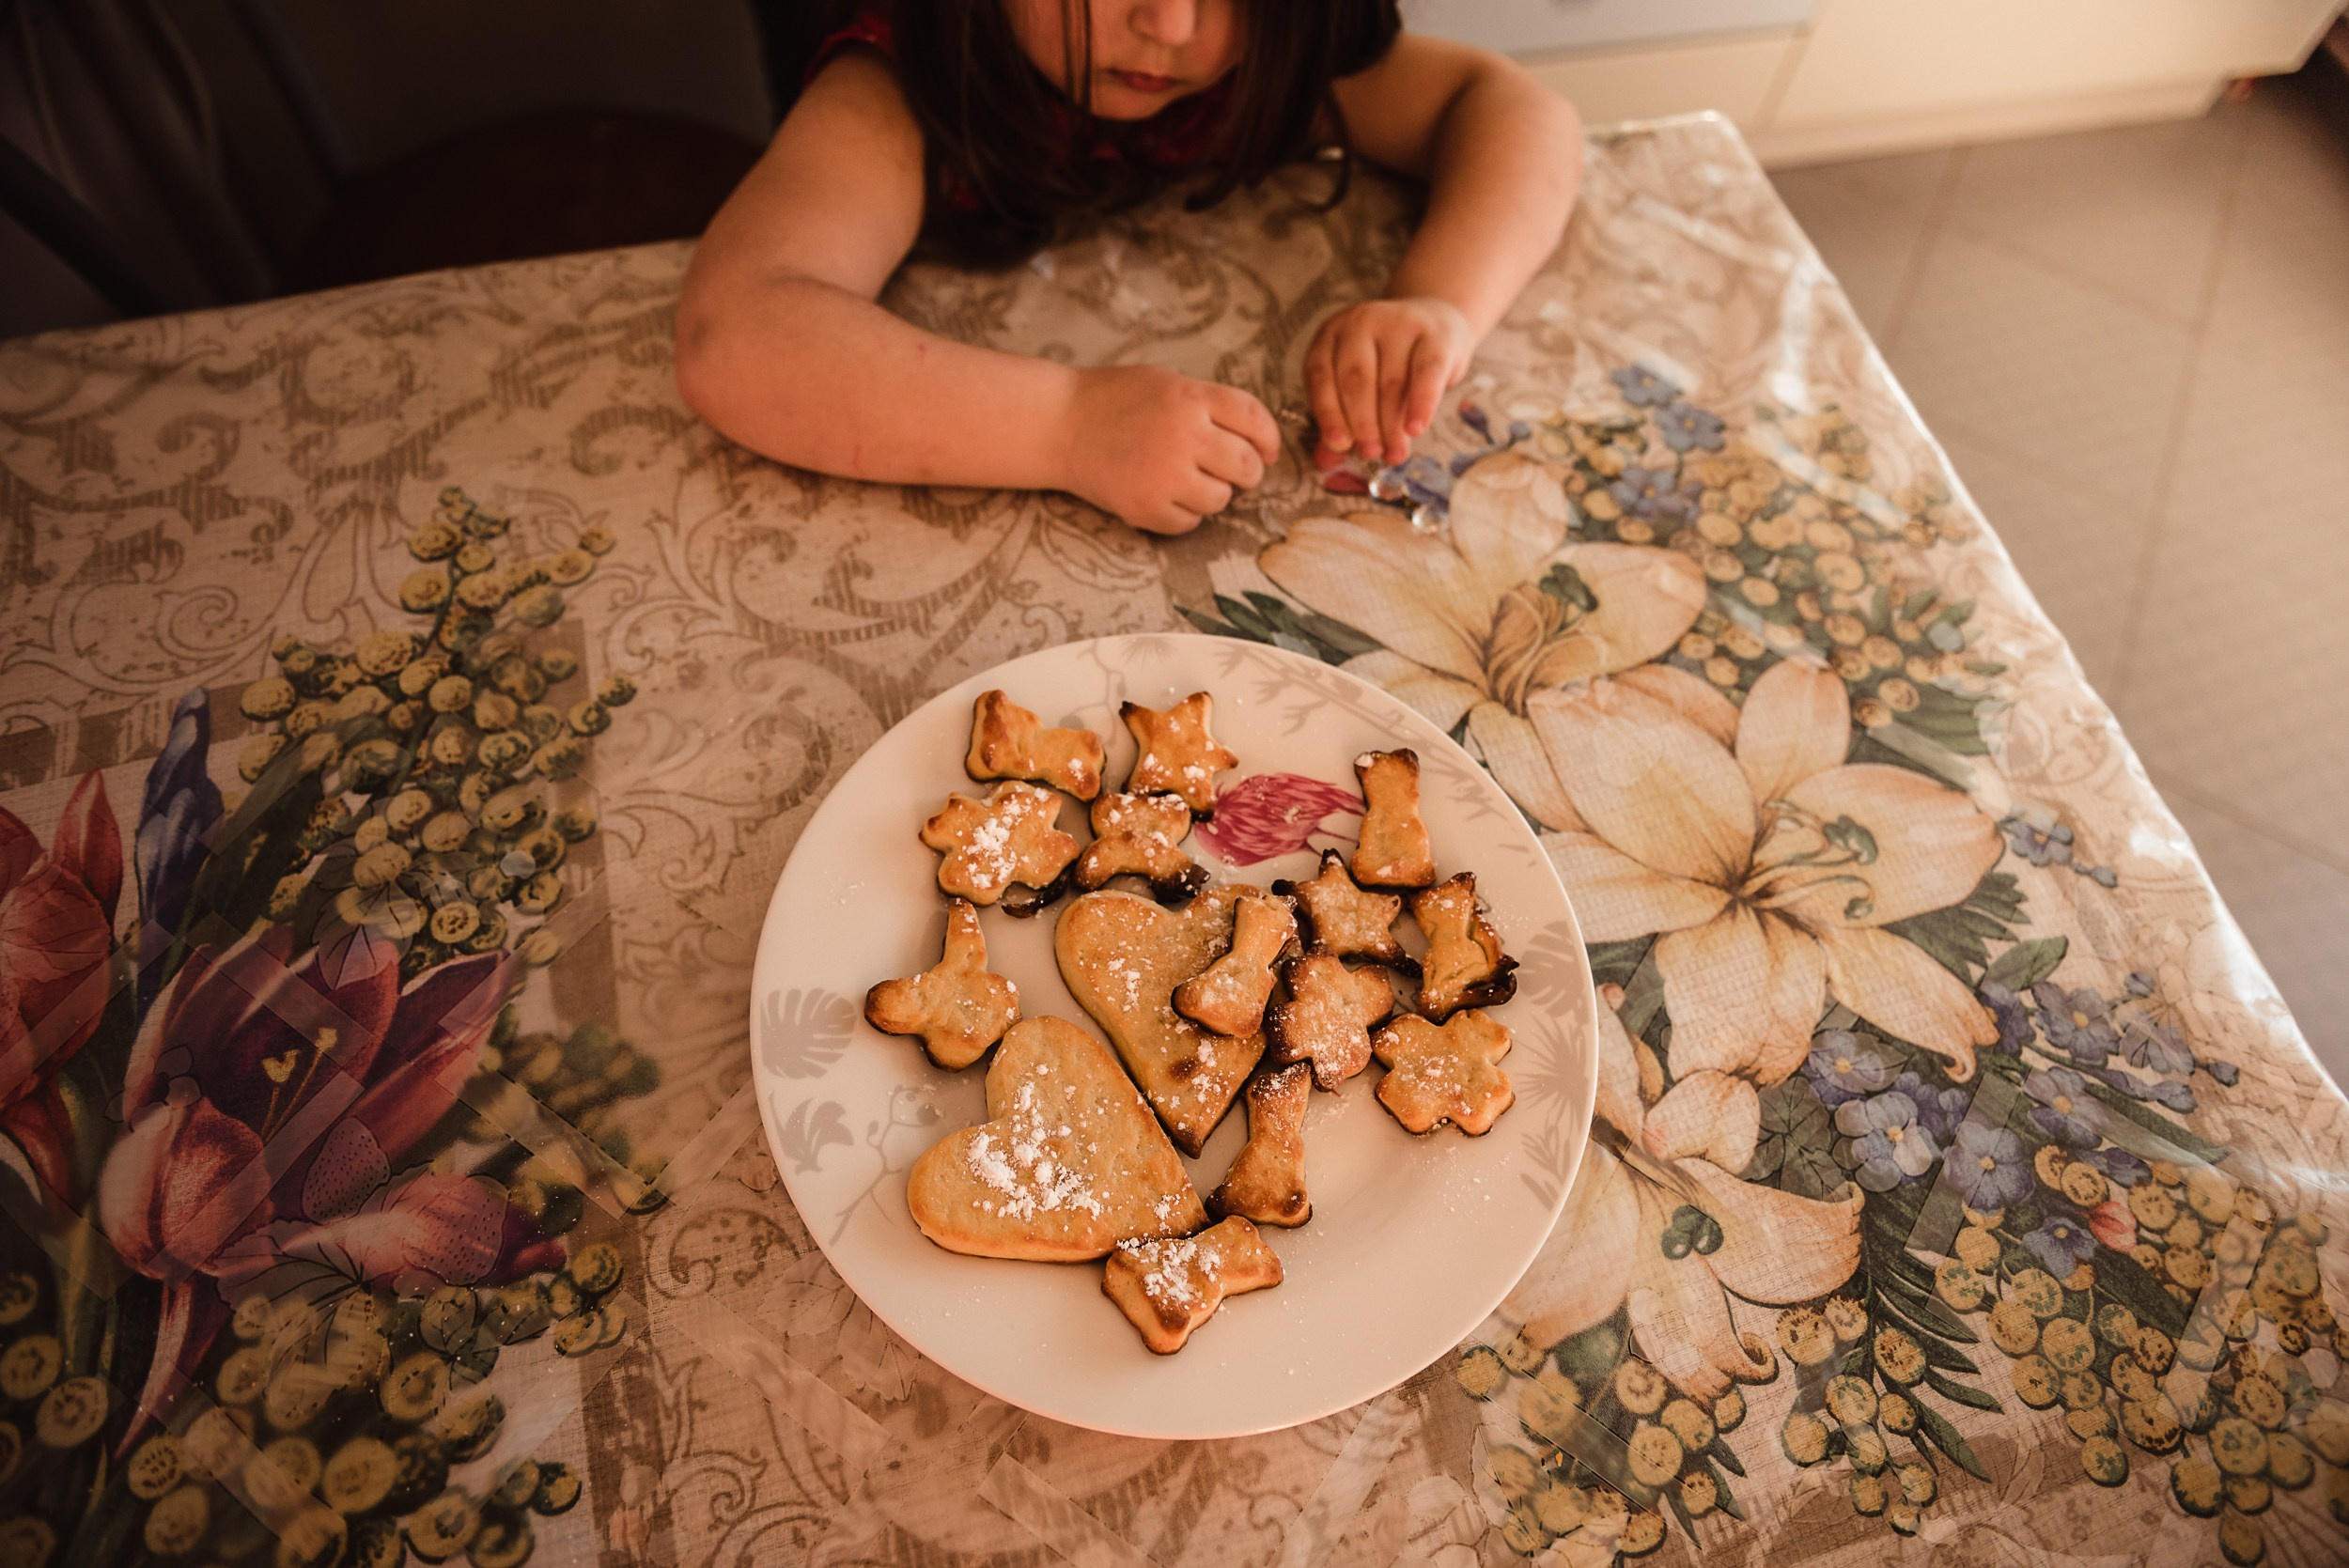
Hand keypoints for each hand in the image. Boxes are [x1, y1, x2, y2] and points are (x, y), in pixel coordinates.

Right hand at [1063, 365, 1280, 534]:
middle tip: (1231, 469)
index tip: (1268, 450)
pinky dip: (1185, 513)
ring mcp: (1164, 476)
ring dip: (1214, 492)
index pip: (1254, 419)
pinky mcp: (1146, 508)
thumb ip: (1209, 405)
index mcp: (1190, 399)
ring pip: (1221, 499)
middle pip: (1246, 466)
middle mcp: (1183, 437)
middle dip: (1246, 470)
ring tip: (1187, 478)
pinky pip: (1190, 522)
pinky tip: (1165, 493)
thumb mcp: (1167, 383)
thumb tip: (1257, 441)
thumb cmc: (1114, 400)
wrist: (1059, 425)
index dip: (1269, 438)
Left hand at [1304, 297, 1473, 466]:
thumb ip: (1341, 419)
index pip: (1321, 374)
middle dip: (1362, 423)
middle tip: (1370, 454)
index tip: (1339, 446)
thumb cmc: (1388, 362)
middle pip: (1356, 379)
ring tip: (1394, 453)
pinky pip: (1427, 372)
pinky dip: (1421, 404)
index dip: (1328, 413)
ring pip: (1391, 381)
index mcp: (1331, 334)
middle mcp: (1361, 322)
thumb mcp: (1358, 384)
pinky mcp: (1436, 334)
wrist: (1436, 322)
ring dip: (1391, 424)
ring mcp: (1399, 323)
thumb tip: (1326, 461)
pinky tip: (1416, 429)